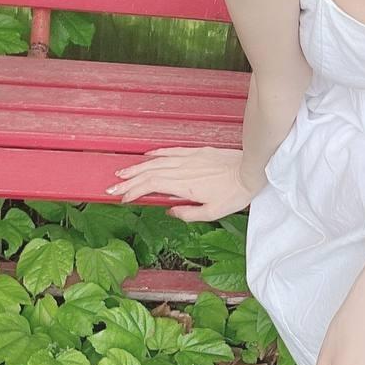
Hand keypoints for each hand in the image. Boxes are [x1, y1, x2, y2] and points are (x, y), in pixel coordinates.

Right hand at [104, 146, 258, 220]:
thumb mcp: (213, 212)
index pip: (152, 186)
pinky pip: (172, 151)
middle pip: (149, 173)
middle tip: (112, 187)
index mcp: (185, 185)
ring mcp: (190, 158)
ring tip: (122, 173)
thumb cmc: (235, 194)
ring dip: (138, 167)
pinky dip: (157, 153)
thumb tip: (170, 211)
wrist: (251, 170)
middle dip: (129, 181)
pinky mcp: (197, 151)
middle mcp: (183, 169)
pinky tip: (147, 156)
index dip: (134, 192)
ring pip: (157, 161)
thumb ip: (188, 213)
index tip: (123, 199)